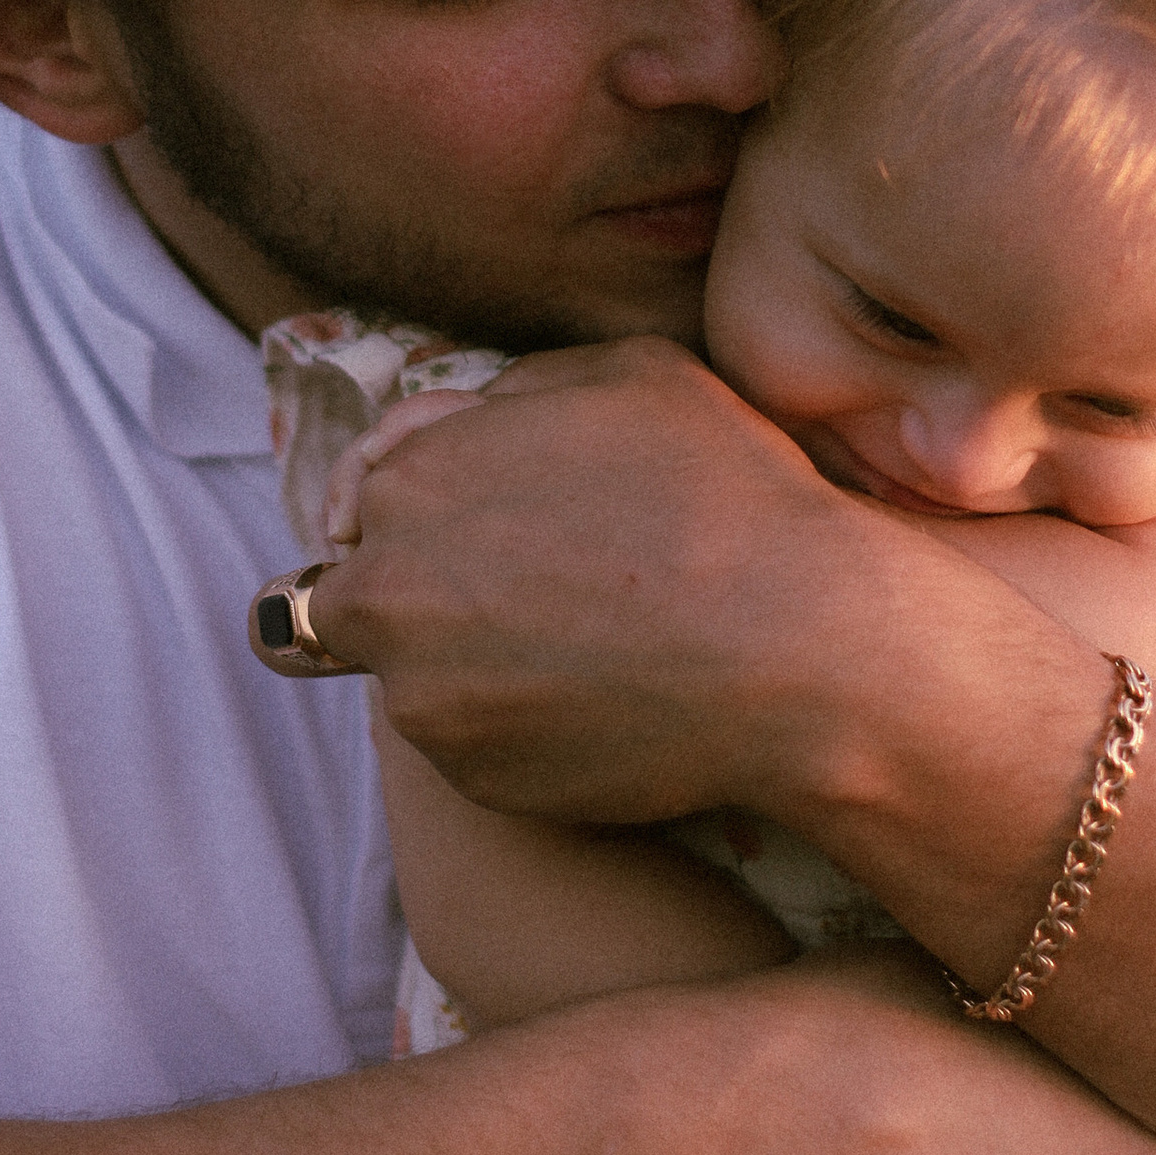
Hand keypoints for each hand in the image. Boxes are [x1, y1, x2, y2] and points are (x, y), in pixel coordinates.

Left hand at [311, 337, 1040, 832]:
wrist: (800, 646)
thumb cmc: (726, 494)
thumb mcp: (628, 373)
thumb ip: (519, 390)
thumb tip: (462, 421)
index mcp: (411, 481)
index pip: (355, 498)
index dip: (406, 514)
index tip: (449, 536)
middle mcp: (390, 592)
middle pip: (357, 601)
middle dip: (418, 598)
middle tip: (516, 601)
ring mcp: (427, 698)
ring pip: (416, 681)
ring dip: (467, 669)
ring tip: (581, 651)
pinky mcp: (476, 781)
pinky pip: (476, 748)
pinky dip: (519, 730)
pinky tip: (603, 702)